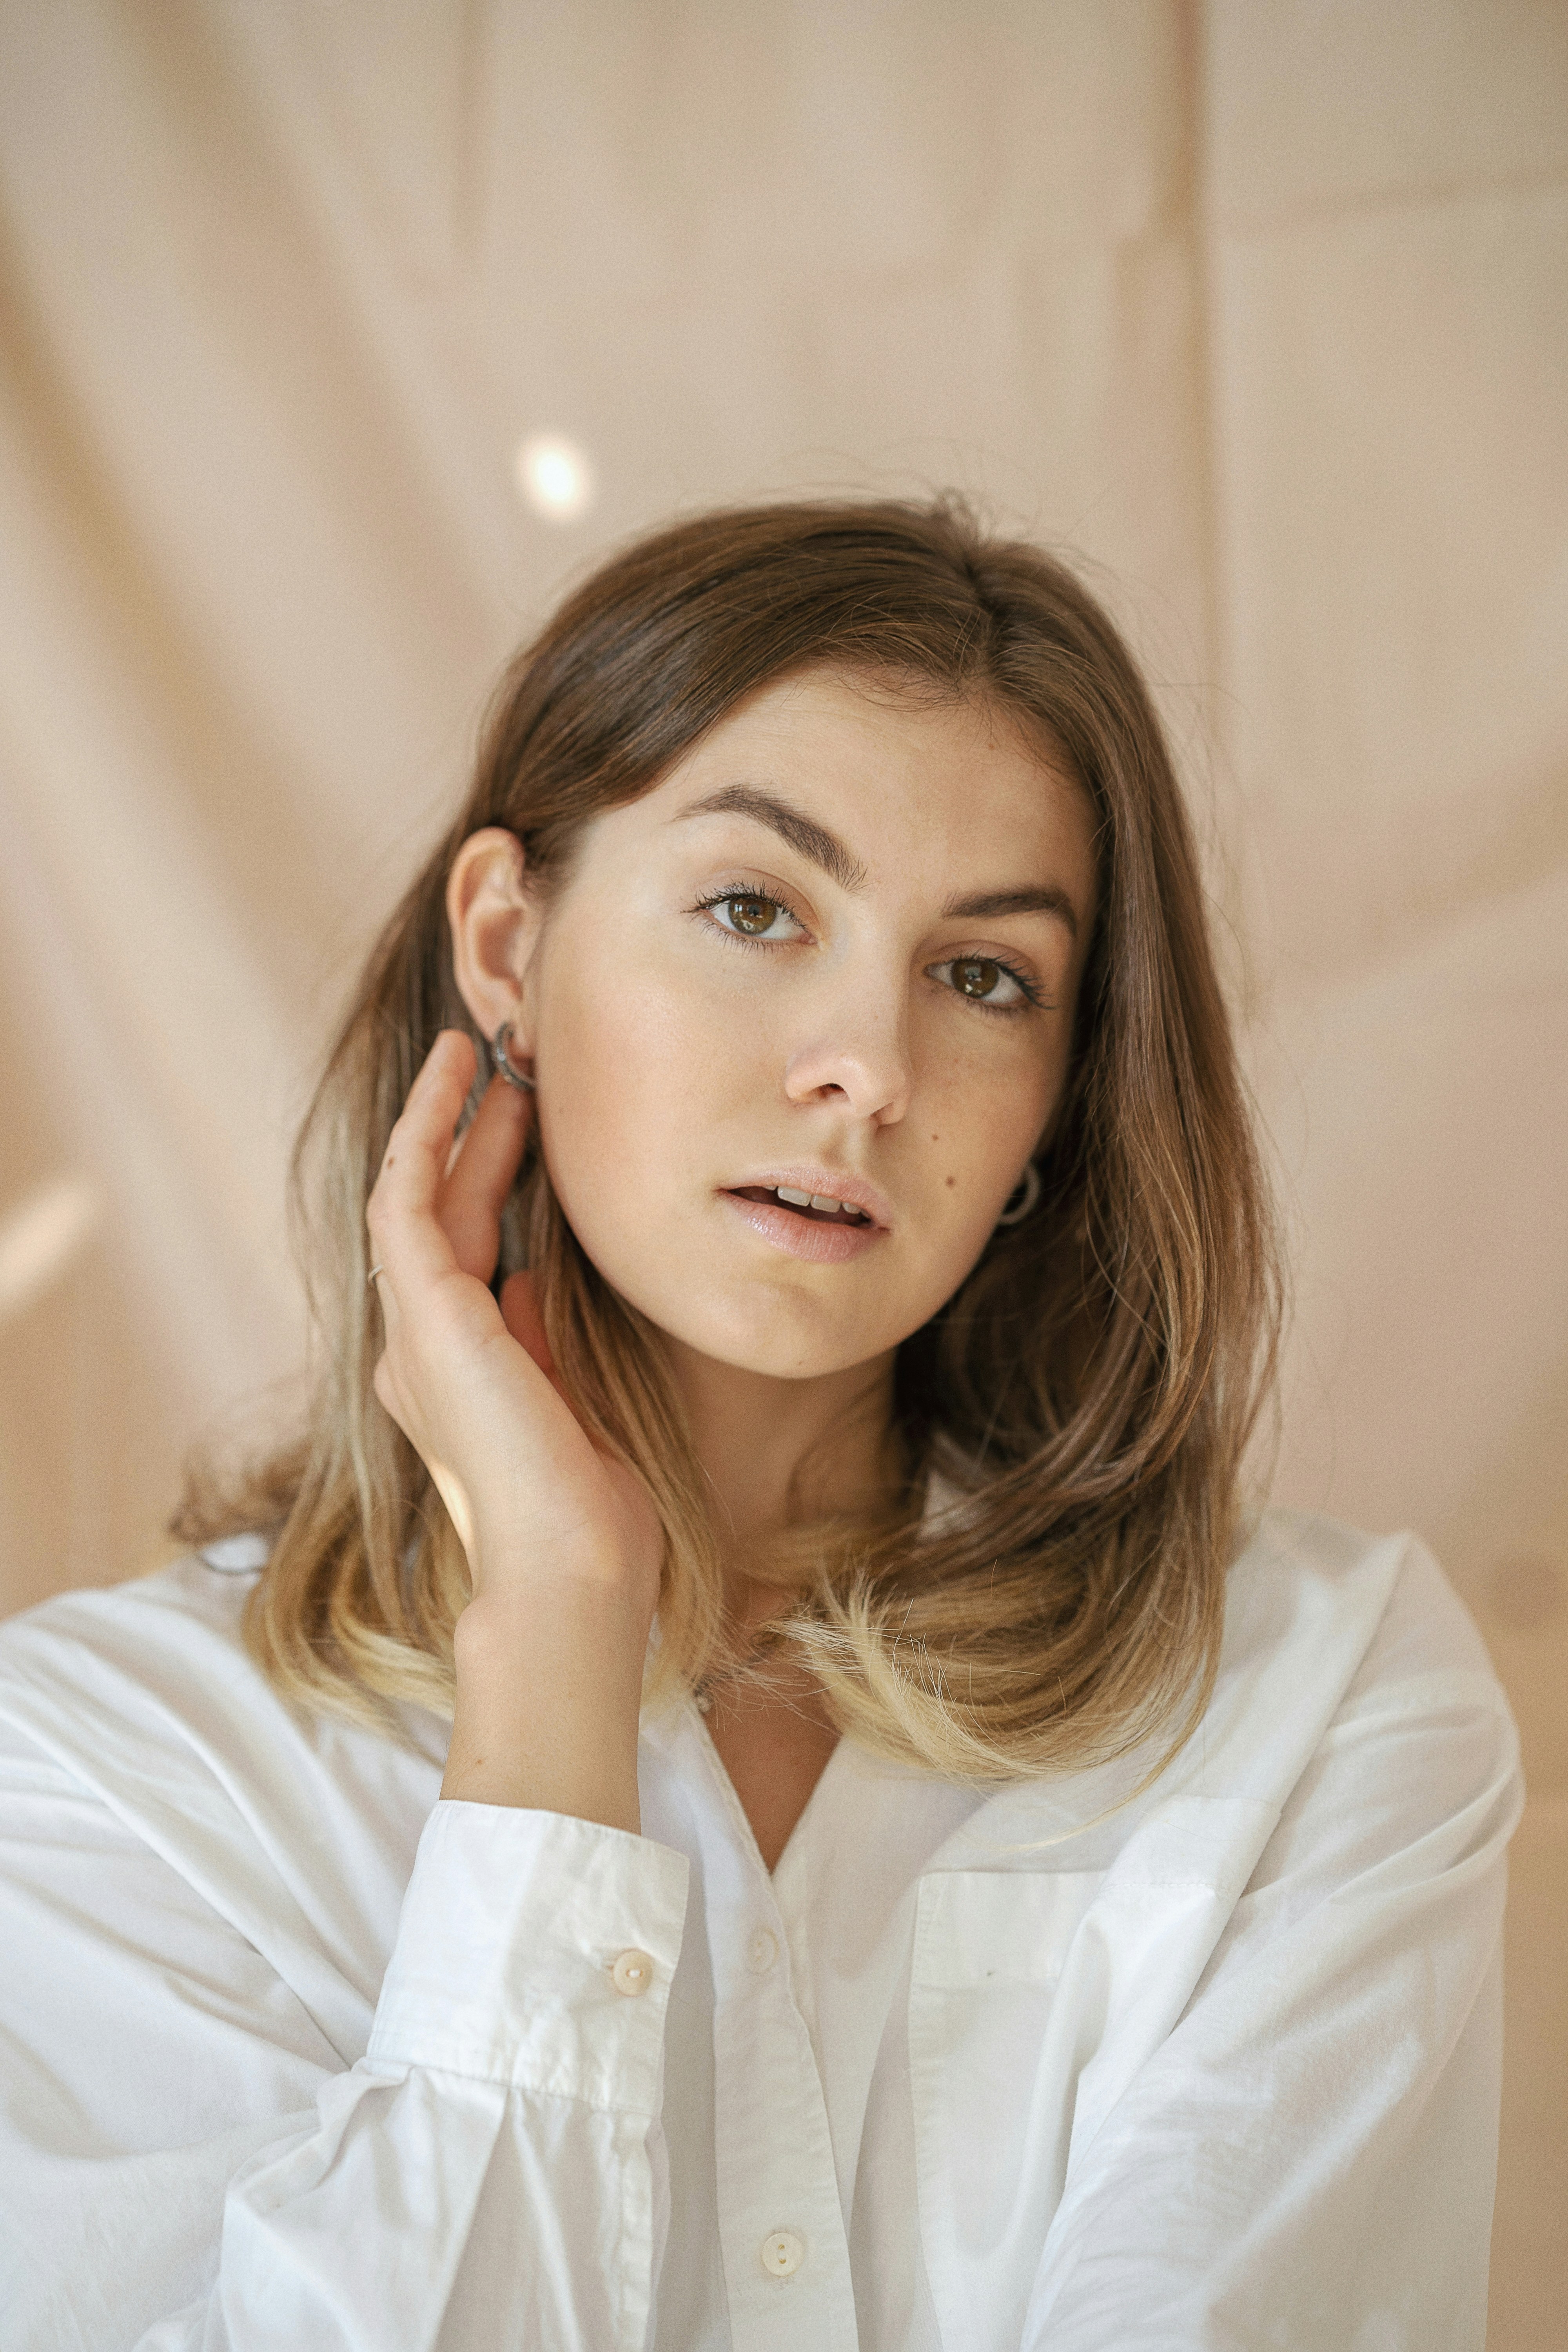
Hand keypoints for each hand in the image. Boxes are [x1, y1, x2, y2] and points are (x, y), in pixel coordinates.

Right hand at [366, 1030, 660, 1822]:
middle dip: (474, 1128)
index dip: (495, 1170)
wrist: (573, 1568)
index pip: (471, 1244)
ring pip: (419, 1189)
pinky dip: (428, 1131)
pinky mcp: (423, 1315)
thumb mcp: (570, 1396)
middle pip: (445, 1207)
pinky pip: (408, 1197)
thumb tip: (534, 1277)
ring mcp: (416, 1329)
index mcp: (457, 1370)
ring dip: (447, 1114)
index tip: (532, 1110)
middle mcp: (422, 1346)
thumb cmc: (592, 1510)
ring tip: (483, 1045)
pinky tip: (460, 1078)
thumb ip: (540, 1337)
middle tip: (513, 1054)